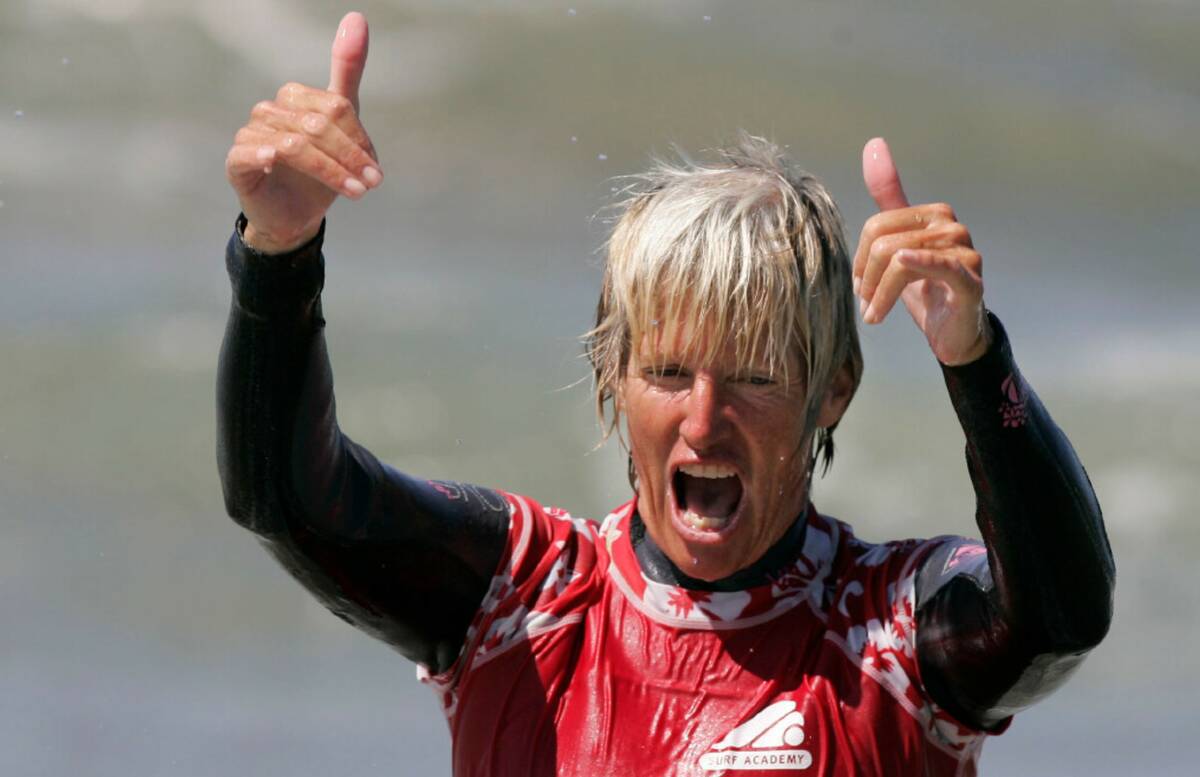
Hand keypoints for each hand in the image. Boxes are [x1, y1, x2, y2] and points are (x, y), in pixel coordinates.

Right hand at [225, 12, 381, 253]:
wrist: (296, 216)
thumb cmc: (320, 171)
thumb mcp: (342, 122)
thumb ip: (347, 72)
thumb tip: (357, 16)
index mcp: (295, 97)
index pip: (335, 107)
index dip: (359, 139)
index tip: (375, 170)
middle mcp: (270, 111)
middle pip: (318, 125)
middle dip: (350, 157)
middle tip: (372, 183)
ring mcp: (251, 135)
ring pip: (295, 144)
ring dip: (330, 171)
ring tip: (356, 193)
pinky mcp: (237, 162)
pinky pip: (249, 153)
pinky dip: (264, 156)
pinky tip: (275, 165)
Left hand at [853, 137, 991, 365]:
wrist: (953, 332)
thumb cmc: (925, 289)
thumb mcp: (899, 243)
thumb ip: (888, 199)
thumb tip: (875, 143)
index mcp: (934, 215)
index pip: (877, 225)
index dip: (860, 258)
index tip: (860, 284)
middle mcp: (952, 226)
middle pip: (884, 241)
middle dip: (866, 277)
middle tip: (866, 303)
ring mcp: (965, 252)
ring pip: (898, 260)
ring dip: (879, 294)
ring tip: (874, 314)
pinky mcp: (970, 280)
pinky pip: (939, 267)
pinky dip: (918, 265)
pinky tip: (900, 268)